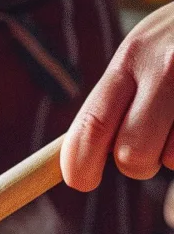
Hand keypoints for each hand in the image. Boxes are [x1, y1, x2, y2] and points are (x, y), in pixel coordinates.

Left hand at [61, 1, 173, 190]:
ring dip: (173, 153)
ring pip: (172, 160)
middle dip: (135, 165)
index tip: (81, 180)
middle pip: (132, 155)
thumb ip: (110, 100)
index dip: (80, 164)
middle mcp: (167, 67)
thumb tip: (70, 159)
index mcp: (132, 57)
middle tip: (147, 147)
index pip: (92, 125)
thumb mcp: (142, 53)